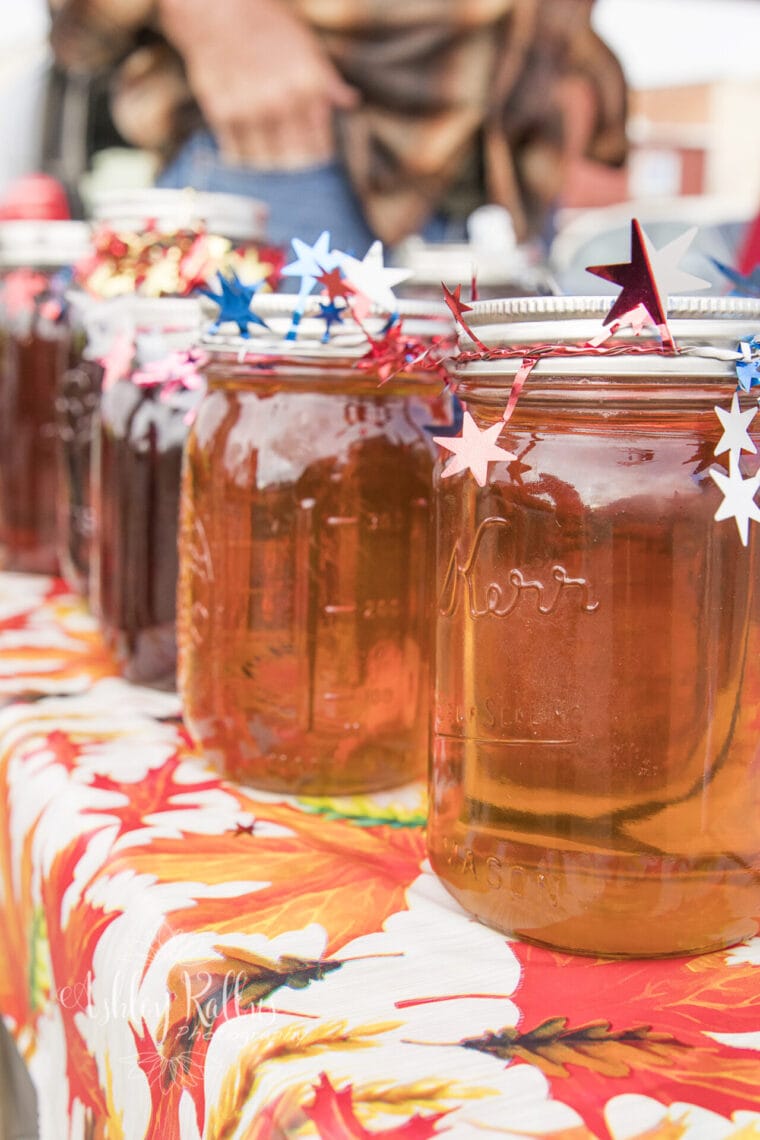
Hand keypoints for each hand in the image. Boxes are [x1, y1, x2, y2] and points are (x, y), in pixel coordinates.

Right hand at [157, 0, 358, 169]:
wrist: (217, 9)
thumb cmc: (266, 24)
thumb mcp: (307, 46)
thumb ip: (328, 80)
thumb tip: (351, 102)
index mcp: (309, 89)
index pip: (320, 146)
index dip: (318, 161)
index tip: (314, 165)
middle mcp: (282, 103)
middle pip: (295, 162)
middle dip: (295, 170)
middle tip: (291, 170)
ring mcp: (252, 111)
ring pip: (266, 163)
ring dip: (268, 167)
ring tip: (269, 163)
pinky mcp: (223, 114)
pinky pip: (237, 152)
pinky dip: (242, 155)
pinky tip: (245, 149)